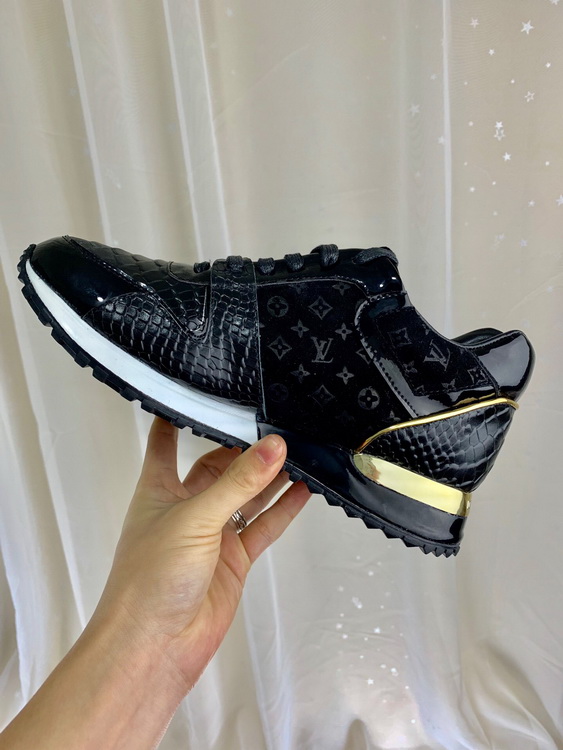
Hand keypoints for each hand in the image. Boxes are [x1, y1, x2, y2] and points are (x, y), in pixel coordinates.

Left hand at [89, 416, 311, 690]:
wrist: (154, 646)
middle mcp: (185, 507)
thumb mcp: (194, 518)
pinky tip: (302, 490)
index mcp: (158, 488)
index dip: (180, 416)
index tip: (202, 392)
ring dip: (270, 477)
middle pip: (218, 467)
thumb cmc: (150, 578)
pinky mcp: (234, 560)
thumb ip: (238, 483)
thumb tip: (275, 446)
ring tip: (299, 451)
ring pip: (246, 496)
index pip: (166, 441)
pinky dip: (282, 509)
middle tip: (277, 426)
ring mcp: (212, 534)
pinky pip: (262, 527)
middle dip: (245, 449)